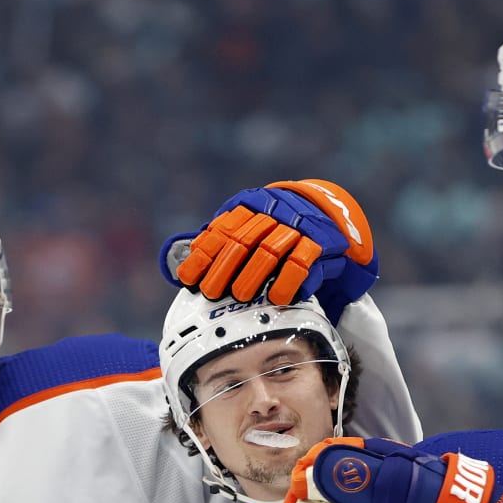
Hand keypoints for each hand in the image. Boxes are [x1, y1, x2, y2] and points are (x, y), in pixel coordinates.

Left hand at [160, 179, 377, 322]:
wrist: (330, 222)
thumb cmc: (278, 234)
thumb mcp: (246, 230)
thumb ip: (214, 244)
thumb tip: (173, 261)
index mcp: (249, 205)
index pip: (221, 229)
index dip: (204, 255)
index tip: (190, 279)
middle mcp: (272, 212)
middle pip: (244, 239)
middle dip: (225, 269)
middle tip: (213, 293)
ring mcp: (298, 226)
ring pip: (271, 250)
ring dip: (254, 275)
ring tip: (241, 297)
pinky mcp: (321, 242)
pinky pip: (302, 262)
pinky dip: (288, 281)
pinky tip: (277, 297)